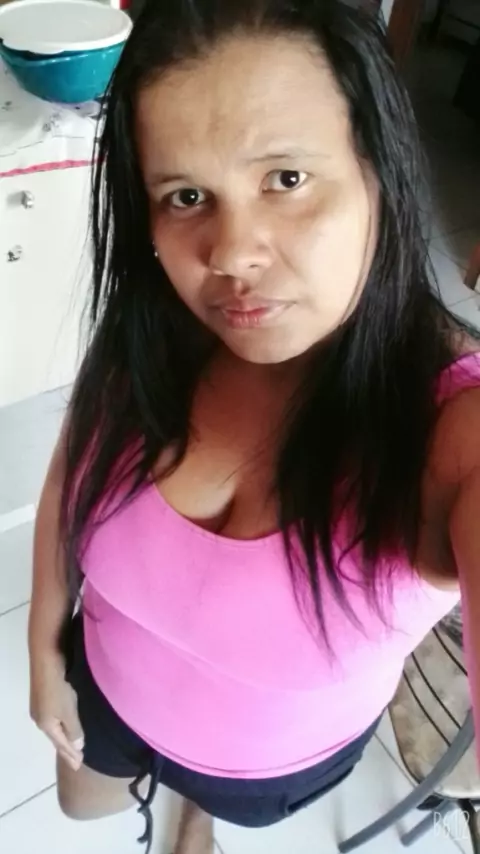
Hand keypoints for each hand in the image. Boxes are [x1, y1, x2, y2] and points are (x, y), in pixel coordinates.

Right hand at [30, 652, 84, 770]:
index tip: (79, 766)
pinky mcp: (44, 695)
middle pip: (56, 737)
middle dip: (66, 749)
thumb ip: (74, 729)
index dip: (70, 756)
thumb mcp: (68, 711)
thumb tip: (77, 746)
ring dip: (64, 736)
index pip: (61, 745)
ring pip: (55, 727)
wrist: (46, 659)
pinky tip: (67, 723)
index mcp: (46, 725)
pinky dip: (62, 724)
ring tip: (73, 744)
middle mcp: (40, 718)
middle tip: (76, 760)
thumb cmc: (59, 687)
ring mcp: (40, 706)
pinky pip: (54, 717)